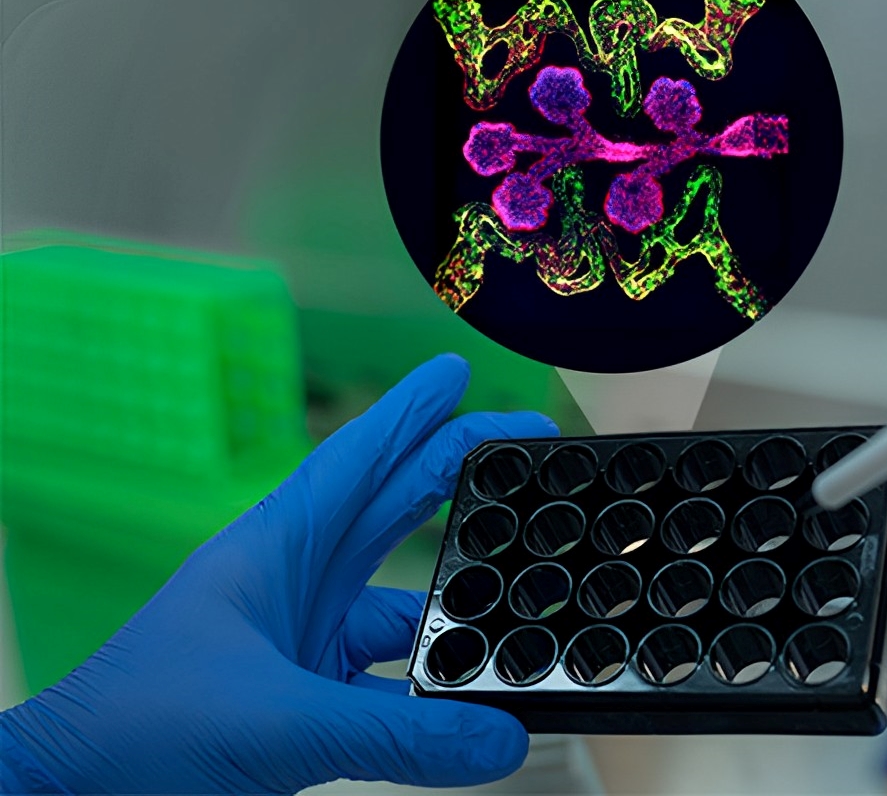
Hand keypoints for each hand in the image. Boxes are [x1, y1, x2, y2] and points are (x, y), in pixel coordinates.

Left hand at [1, 355, 558, 793]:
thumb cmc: (133, 734)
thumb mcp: (278, 724)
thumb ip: (397, 737)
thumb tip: (501, 739)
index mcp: (273, 552)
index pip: (356, 461)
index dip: (410, 412)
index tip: (457, 371)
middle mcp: (294, 587)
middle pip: (394, 512)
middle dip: (460, 475)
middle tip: (528, 451)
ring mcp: (301, 643)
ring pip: (402, 602)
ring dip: (458, 601)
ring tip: (523, 597)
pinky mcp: (306, 700)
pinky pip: (392, 681)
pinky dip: (434, 688)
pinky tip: (471, 702)